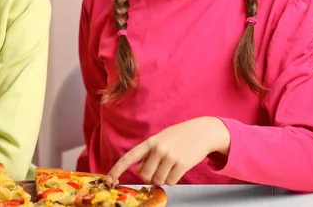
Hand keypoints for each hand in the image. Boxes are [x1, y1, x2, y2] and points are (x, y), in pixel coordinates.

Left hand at [106, 117, 229, 185]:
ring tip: (170, 166)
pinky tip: (178, 168)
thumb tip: (138, 171)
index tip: (109, 179)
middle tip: (159, 168)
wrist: (203, 131)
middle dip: (150, 176)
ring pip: (158, 180)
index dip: (117, 169)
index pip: (129, 157)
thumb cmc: (180, 136)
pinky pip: (170, 182)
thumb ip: (148, 154)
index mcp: (150, 141)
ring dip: (163, 178)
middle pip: (145, 175)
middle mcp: (158, 148)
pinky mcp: (182, 164)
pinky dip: (173, 179)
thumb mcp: (161, 140)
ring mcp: (170, 156)